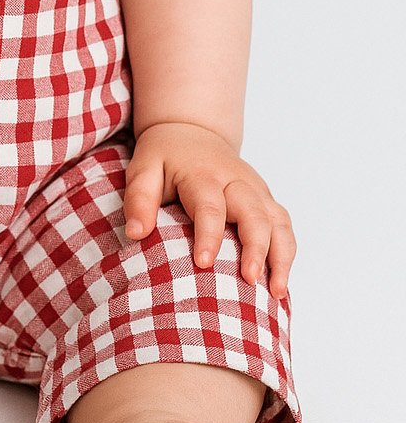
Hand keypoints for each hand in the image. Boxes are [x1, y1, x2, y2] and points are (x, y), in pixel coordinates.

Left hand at [122, 121, 296, 296]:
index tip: (203, 263)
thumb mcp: (143, 168)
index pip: (209, 205)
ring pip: (277, 221)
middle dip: (255, 247)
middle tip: (249, 280)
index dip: (208, 234)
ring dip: (280, 255)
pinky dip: (287, 254)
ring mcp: (255, 189)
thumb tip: (135, 233)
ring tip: (276, 292)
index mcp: (202, 174)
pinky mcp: (266, 199)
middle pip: (253, 213)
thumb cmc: (164, 156)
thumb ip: (139, 199)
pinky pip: (284, 226)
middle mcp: (236, 181)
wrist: (192, 130)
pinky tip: (280, 284)